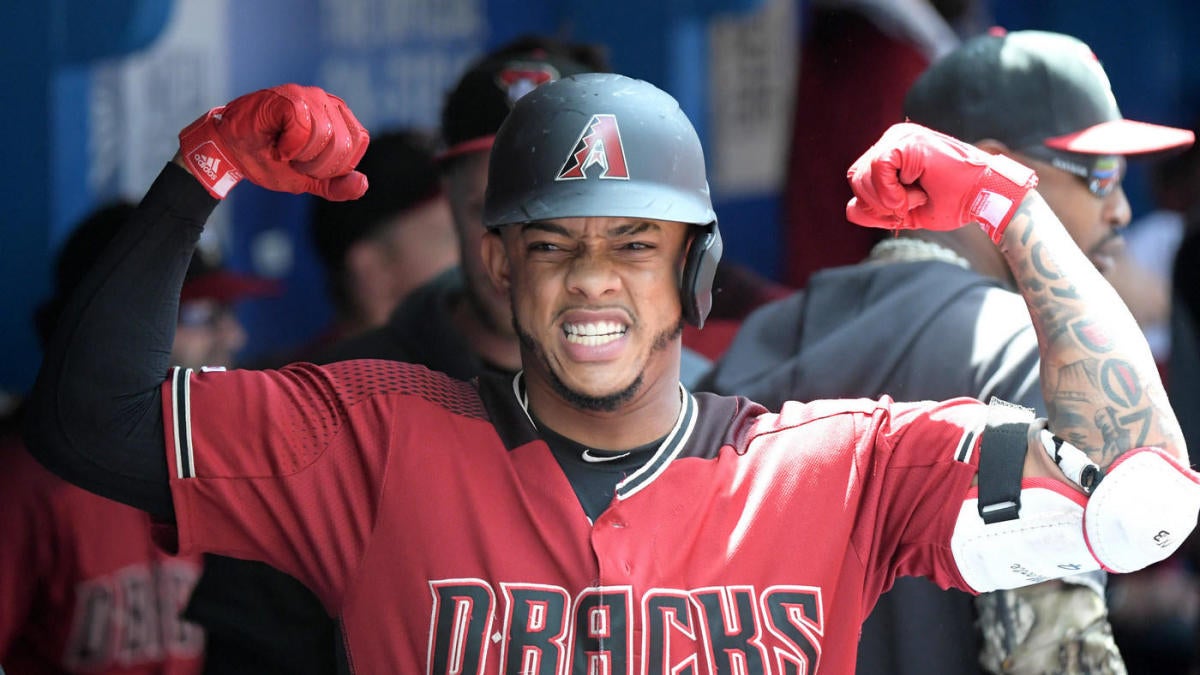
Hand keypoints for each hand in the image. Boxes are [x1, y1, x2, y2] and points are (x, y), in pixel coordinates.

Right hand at [178, 84, 369, 200]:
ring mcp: (309, 96)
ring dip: (302, 155)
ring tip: (285, 151)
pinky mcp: (289, 96)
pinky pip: (304, 127)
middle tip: (294, 160)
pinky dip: (291, 145)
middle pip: (343, 143)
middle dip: (317, 164)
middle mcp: (328, 102)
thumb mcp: (307, 180)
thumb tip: (363, 183)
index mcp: (339, 119)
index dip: (334, 165)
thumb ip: (335, 186)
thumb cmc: (267, 161)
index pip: (357, 144)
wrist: (229, 152)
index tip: (308, 165)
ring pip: (326, 135)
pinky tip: (279, 144)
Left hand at [845, 122, 1037, 242]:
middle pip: (855, 177)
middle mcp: (893, 139)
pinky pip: (877, 168)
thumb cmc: (953, 203)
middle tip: (913, 203)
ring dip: (889, 199)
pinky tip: (916, 193)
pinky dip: (892, 191)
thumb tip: (850, 208)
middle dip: (879, 203)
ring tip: (919, 196)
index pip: (859, 180)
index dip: (875, 205)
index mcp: (892, 152)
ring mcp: (900, 136)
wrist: (985, 198)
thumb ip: (876, 212)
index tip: (906, 209)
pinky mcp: (907, 140)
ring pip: (862, 175)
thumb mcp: (906, 213)